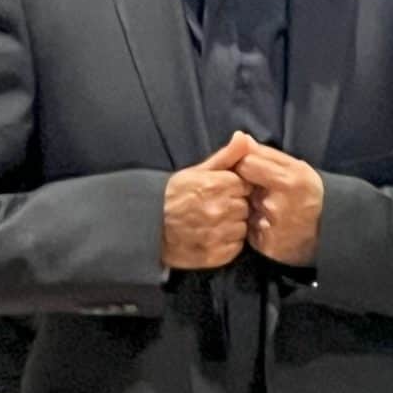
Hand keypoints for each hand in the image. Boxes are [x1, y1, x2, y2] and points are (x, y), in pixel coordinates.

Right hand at [161, 132, 252, 269]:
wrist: (146, 226)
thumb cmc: (173, 195)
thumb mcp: (197, 171)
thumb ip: (226, 155)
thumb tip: (244, 137)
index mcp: (217, 184)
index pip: (246, 185)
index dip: (235, 188)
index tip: (221, 192)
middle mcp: (219, 209)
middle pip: (245, 207)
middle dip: (235, 207)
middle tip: (214, 208)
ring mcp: (217, 234)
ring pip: (242, 228)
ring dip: (232, 227)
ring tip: (211, 223)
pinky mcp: (215, 255)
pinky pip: (235, 248)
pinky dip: (227, 244)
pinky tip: (211, 237)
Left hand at [235, 139, 323, 267]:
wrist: (330, 233)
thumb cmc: (309, 194)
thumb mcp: (296, 168)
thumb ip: (266, 154)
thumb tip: (240, 138)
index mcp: (288, 179)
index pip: (246, 162)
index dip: (243, 164)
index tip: (249, 169)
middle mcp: (278, 203)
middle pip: (241, 185)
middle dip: (244, 185)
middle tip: (256, 189)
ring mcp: (271, 225)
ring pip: (241, 206)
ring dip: (247, 205)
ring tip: (265, 208)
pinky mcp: (265, 244)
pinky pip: (246, 227)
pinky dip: (251, 224)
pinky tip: (265, 224)